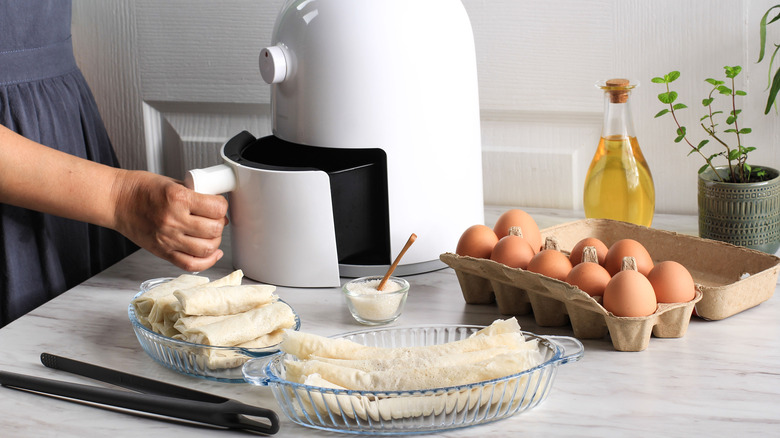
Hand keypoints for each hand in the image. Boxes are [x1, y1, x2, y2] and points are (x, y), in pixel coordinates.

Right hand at [111, 170, 228, 271]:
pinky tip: (212, 254)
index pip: (216, 207)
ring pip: (206, 249)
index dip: (222, 206)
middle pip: (214, 229)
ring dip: (215, 242)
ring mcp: (168, 238)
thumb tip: (216, 205)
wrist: (115, 201)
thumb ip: (194, 194)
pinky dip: (206, 262)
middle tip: (216, 219)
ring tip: (211, 234)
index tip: (220, 205)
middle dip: (220, 223)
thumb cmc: (140, 189)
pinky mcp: (162, 252)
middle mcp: (173, 220)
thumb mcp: (172, 183)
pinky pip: (190, 264)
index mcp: (177, 198)